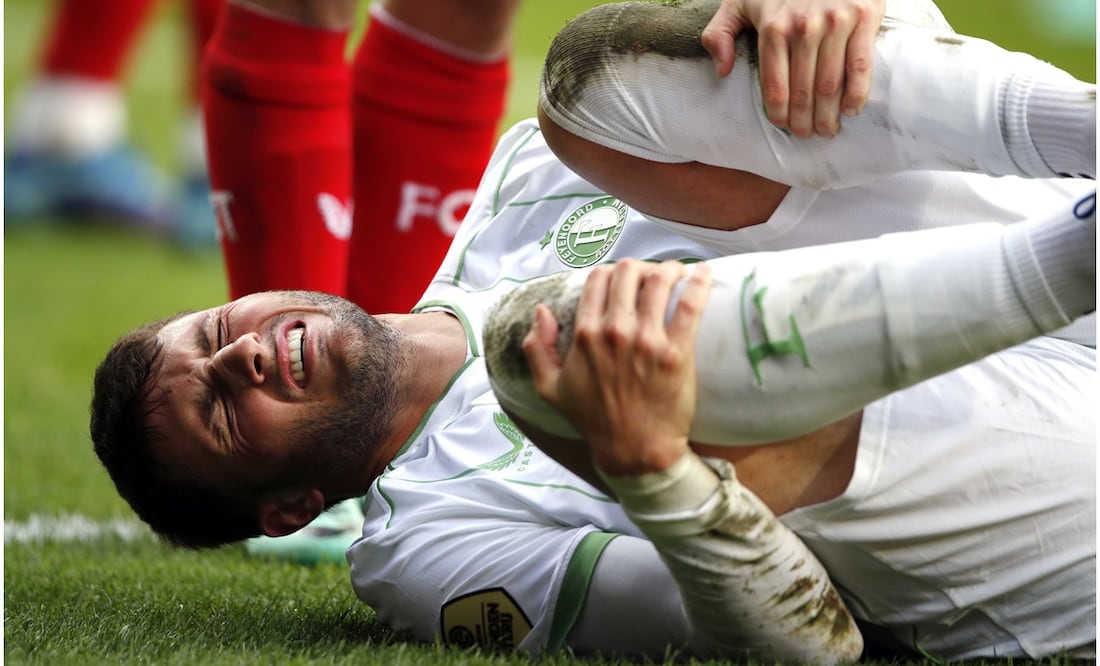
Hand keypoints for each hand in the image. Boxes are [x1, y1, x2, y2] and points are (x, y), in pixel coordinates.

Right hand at [522, 260, 712, 476]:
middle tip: (651, 276)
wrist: (634, 451)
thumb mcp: (550, 389)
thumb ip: (536, 348)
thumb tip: (541, 311)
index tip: (623, 279)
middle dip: (640, 267)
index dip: (611, 271)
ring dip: (669, 269)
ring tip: (677, 273)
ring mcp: (647, 340)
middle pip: (629, 272)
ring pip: (659, 280)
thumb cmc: (594, 421)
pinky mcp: (677, 352)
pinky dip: (698, 282)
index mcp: (585, 334)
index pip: (598, 279)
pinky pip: (690, 304)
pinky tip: (702, 273)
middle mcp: (614, 331)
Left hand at [701, 0, 885, 137]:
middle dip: (804, 122)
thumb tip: (723, 70)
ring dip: (829, 116)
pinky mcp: (864, 16)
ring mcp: (835, 22)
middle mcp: (802, 27)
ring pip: (831, 85)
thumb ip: (720, 33)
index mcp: (772, 28)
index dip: (779, 114)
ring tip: (828, 129)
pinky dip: (857, 94)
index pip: (774, 87)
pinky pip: (861, 65)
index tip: (784, 126)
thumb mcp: (739, 1)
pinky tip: (851, 110)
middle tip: (808, 135)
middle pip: (803, 92)